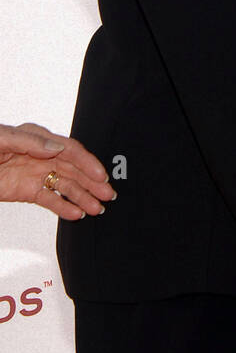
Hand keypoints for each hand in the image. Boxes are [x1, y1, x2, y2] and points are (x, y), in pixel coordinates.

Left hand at [0, 121, 114, 219]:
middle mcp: (39, 155)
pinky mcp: (25, 190)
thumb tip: (57, 147)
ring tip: (97, 209)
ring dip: (82, 197)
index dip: (87, 162)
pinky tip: (76, 214)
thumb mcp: (1, 139)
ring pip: (64, 186)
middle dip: (91, 182)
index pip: (68, 149)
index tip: (100, 175)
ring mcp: (34, 173)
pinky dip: (63, 207)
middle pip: (72, 169)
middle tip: (108, 195)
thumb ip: (29, 142)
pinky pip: (49, 199)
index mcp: (36, 138)